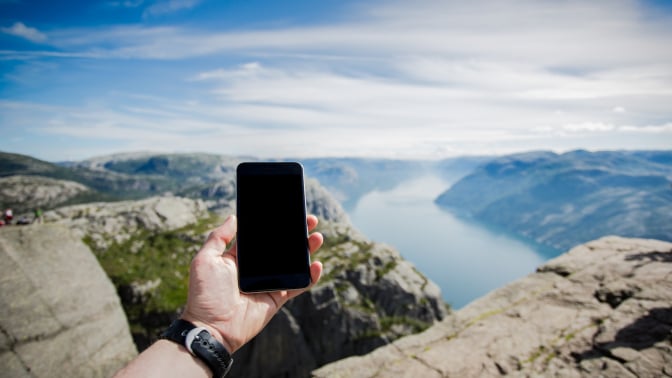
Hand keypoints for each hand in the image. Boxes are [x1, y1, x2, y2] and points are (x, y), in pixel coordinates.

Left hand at [181, 214, 323, 352]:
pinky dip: (310, 276)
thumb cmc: (205, 294)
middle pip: (282, 247)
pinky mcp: (278, 298)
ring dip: (307, 250)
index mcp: (240, 257)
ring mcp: (269, 283)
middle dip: (297, 233)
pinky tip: (317, 265)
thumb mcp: (205, 260)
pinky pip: (298, 285)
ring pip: (293, 263)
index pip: (262, 236)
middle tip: (309, 220)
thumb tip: (234, 217)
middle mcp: (256, 268)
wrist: (212, 327)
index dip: (275, 224)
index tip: (288, 212)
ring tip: (317, 237)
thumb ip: (218, 237)